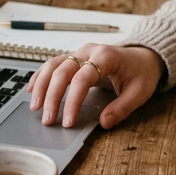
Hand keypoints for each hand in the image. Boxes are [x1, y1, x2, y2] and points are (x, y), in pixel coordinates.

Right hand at [27, 44, 165, 129]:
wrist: (144, 56)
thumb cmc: (141, 73)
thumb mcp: (140, 92)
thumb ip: (122, 108)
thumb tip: (104, 123)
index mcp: (106, 56)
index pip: (82, 79)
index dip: (72, 102)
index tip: (68, 122)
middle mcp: (89, 51)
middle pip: (62, 71)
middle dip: (52, 97)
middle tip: (48, 120)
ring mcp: (80, 53)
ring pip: (53, 65)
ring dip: (41, 86)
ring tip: (35, 107)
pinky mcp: (75, 57)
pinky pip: (53, 64)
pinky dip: (40, 76)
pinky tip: (31, 89)